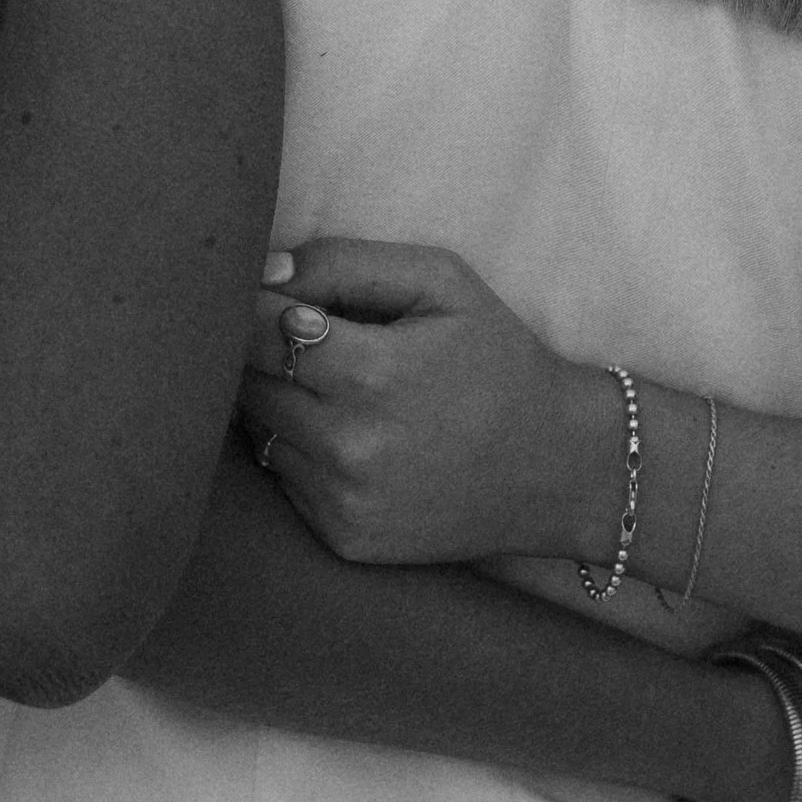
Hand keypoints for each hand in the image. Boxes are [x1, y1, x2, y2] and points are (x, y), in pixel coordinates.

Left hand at [243, 242, 604, 570]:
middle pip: (246, 382)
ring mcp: (344, 501)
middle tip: (305, 339)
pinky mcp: (344, 538)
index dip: (253, 306)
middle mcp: (349, 447)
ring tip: (333, 387)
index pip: (254, 330)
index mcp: (373, 374)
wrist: (555, 469)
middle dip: (262, 352)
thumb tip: (266, 273)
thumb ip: (346, 263)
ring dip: (276, 401)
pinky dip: (299, 450)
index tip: (275, 298)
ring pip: (257, 431)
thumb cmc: (496, 359)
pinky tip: (350, 436)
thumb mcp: (442, 283)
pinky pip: (283, 478)